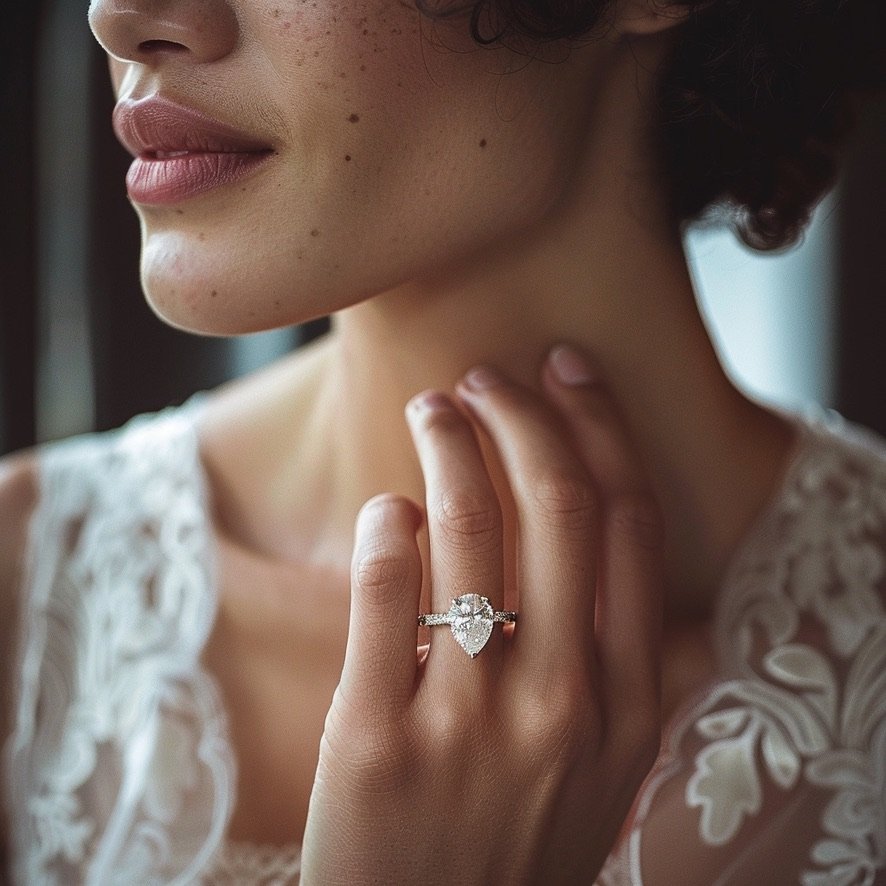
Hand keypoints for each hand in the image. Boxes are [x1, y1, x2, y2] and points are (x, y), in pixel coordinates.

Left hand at [300, 344, 663, 884]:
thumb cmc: (515, 846)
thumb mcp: (611, 779)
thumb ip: (645, 688)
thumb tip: (689, 616)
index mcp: (628, 702)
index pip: (629, 524)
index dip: (600, 427)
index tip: (567, 371)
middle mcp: (563, 700)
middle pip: (558, 503)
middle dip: (522, 412)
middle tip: (487, 377)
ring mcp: (469, 719)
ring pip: (467, 525)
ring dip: (449, 441)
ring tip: (431, 408)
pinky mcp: (376, 735)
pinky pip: (383, 587)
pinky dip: (384, 523)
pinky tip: (386, 508)